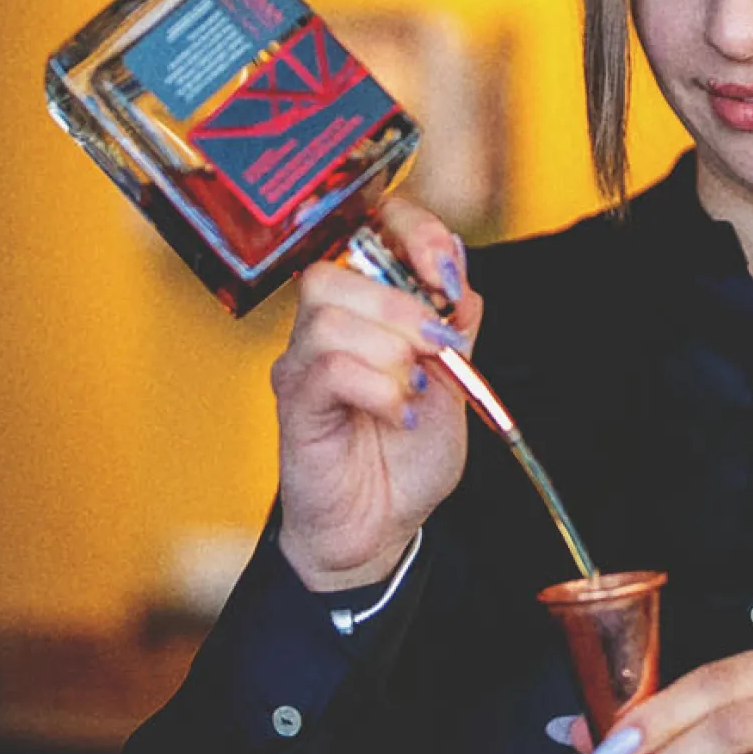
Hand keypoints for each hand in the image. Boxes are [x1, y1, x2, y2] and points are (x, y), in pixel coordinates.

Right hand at [272, 199, 483, 591]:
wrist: (384, 524)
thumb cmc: (409, 452)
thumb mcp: (456, 377)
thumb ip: (455, 318)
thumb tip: (455, 260)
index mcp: (369, 307)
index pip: (367, 229)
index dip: (407, 230)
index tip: (444, 270)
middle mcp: (328, 325)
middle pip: (339, 272)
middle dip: (404, 306)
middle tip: (437, 349)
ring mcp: (304, 363)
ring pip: (330, 317)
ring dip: (391, 351)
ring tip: (416, 388)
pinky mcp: (295, 404)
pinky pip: (328, 369)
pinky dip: (378, 387)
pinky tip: (400, 411)